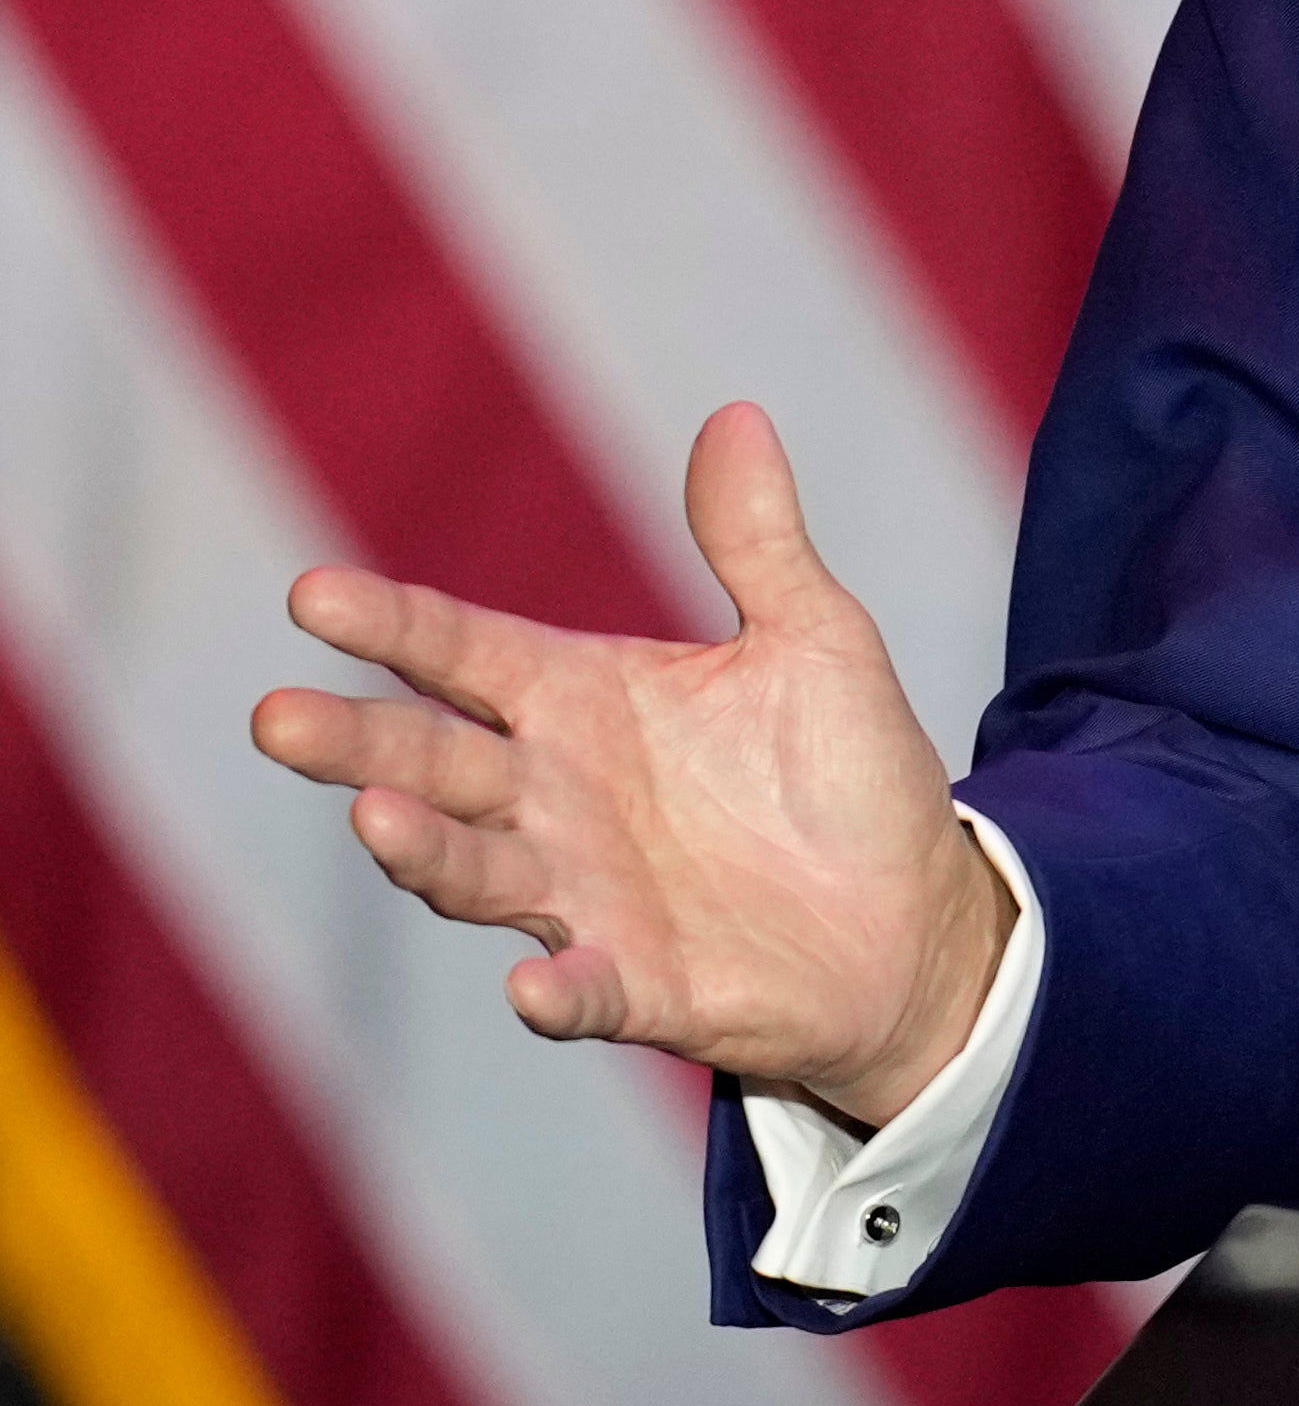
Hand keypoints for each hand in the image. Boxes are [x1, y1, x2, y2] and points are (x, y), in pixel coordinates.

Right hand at [249, 402, 1004, 1127]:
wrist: (915, 915)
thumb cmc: (844, 771)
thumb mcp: (814, 638)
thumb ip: (755, 542)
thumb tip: (737, 415)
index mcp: (583, 701)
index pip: (464, 653)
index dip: (392, 626)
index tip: (311, 594)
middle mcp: (558, 797)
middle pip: (435, 761)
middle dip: (357, 742)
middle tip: (278, 717)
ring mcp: (585, 894)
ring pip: (476, 870)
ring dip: (424, 849)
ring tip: (374, 815)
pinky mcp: (640, 984)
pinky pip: (585, 990)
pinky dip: (558, 990)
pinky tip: (534, 985)